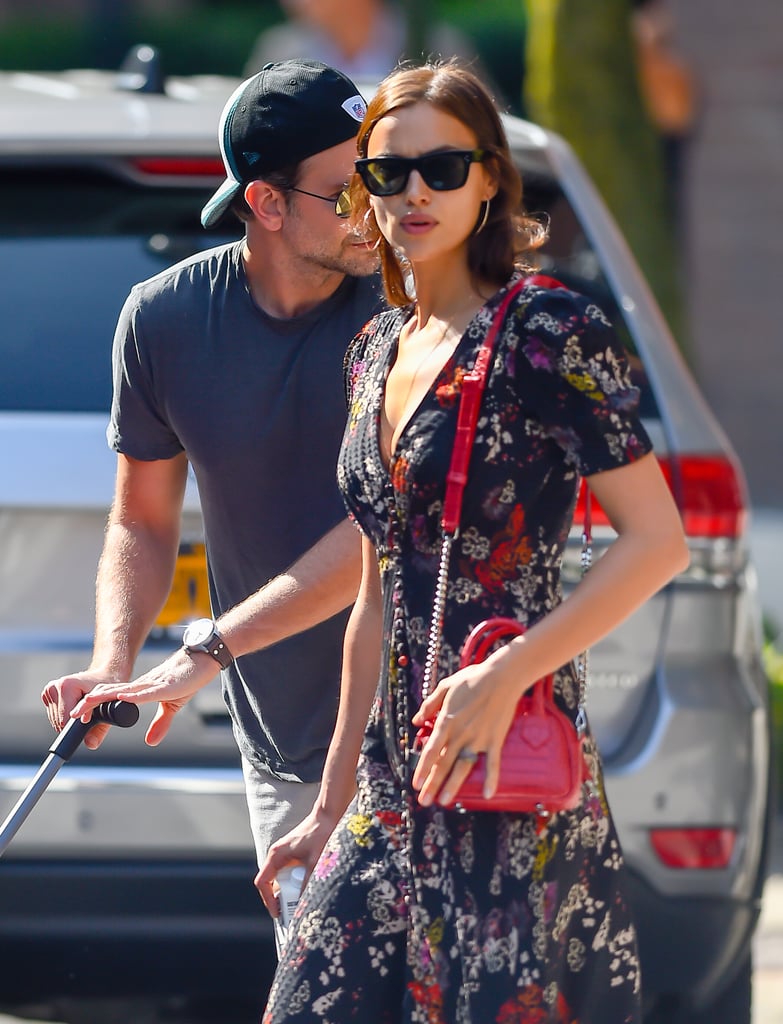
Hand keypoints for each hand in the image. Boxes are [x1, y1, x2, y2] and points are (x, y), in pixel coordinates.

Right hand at [41, 669, 123, 748]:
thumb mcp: (107, 709)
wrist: (105, 675)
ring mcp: (49, 690)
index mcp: (66, 686)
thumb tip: (91, 744)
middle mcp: (54, 687)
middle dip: (72, 726)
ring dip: (68, 722)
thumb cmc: (107, 690)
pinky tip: (76, 709)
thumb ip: (99, 729)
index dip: (74, 729)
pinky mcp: (48, 694)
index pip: (64, 719)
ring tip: (83, 713)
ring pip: (55, 720)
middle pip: (58, 721)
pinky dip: (64, 717)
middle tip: (87, 720)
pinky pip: (54, 715)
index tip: (82, 733)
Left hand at [68, 648, 218, 745]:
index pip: (113, 697)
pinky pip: (147, 692)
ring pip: (123, 691)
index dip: (95, 705)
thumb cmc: (187, 680)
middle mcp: (142, 686)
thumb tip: (150, 742)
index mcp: (141, 690)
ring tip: (86, 705)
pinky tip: (121, 698)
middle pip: (111, 693)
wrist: (203, 661)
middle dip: (91, 704)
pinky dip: (133, 696)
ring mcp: (152, 685)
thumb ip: (161, 723)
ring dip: (104, 698)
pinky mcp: (165, 686)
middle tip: (72, 715)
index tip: (80, 717)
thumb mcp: (173, 705)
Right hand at [254, 810, 337, 914]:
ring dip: (289, 891)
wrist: (329, 815)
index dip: (267, 900)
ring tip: (300, 903)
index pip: (262, 882)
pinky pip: (290, 873)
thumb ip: (308, 882)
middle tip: (291, 913)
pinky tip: (306, 888)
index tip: (277, 913)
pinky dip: (295, 883)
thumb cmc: (320, 834)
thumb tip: (304, 903)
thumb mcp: (315, 861)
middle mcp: (277, 855)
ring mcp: (285, 855)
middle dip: (280, 899)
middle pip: (272, 883)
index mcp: (276, 855)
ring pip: (281, 879)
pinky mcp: (294, 855)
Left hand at [410, 657, 520, 807]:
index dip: (422, 768)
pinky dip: (491, 779)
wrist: (501, 677)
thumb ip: (430, 704)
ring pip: (463, 767)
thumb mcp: (445, 687)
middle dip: (433, 784)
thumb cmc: (473, 679)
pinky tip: (488, 795)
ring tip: (444, 801)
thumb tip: (416, 720)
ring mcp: (478, 738)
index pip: (431, 750)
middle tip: (424, 802)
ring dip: (453, 785)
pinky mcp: (495, 740)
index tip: (415, 784)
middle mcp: (460, 733)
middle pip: (444, 763)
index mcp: (447, 721)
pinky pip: (493, 763)